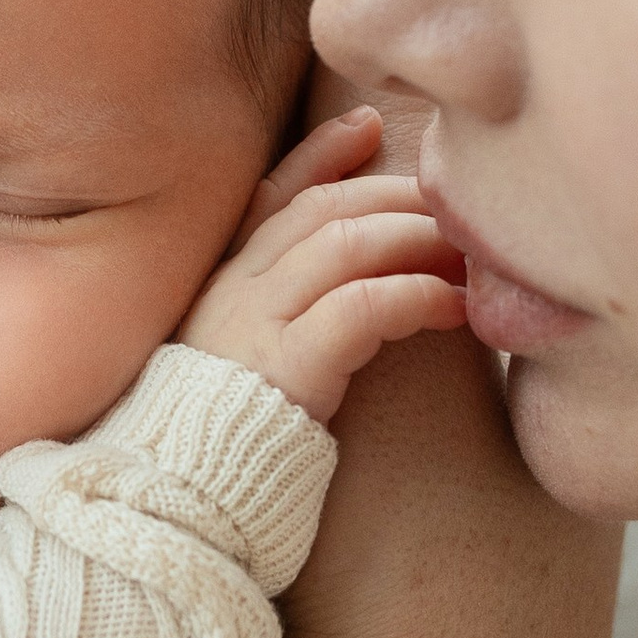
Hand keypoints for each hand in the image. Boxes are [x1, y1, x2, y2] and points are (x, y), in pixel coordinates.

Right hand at [181, 106, 465, 420]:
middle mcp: (229, 291)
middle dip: (397, 196)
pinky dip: (415, 295)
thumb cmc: (219, 451)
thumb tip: (340, 299)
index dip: (320, 155)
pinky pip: (358, 308)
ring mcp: (251, 325)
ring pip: (343, 243)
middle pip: (322, 208)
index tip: (369, 126)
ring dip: (417, 238)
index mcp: (218, 285)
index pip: (271, 195)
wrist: (169, 510)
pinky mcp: (283, 371)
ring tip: (468, 254)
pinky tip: (454, 308)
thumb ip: (275, 323)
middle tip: (456, 206)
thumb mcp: (239, 369)